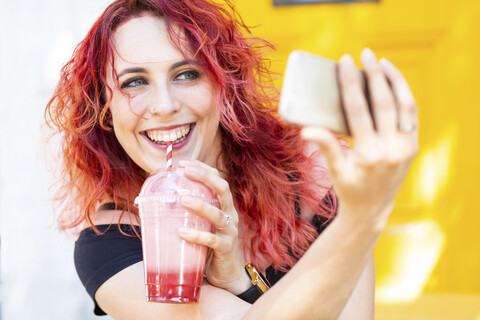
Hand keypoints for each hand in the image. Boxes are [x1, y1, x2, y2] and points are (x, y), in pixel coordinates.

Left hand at [177, 160, 250, 294]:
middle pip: (223, 190)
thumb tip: (158, 201)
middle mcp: (230, 214)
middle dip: (206, 177)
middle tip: (187, 171)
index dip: (204, 169)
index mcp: (224, 206)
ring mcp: (230, 231)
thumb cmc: (210, 246)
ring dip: (200, 205)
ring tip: (183, 200)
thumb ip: (190, 213)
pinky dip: (196, 235)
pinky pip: (212, 240)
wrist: (227, 274)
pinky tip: (181, 232)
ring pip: (218, 214)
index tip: (185, 164)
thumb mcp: (202, 224)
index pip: (218, 180)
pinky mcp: (226, 248)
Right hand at [301, 48, 417, 227]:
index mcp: (368, 155)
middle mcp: (391, 149)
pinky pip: (411, 113)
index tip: (345, 62)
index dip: (350, 84)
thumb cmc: (349, 188)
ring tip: (382, 62)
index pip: (358, 111)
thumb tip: (305, 130)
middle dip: (374, 74)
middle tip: (365, 54)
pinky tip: (393, 82)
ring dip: (395, 80)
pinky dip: (404, 94)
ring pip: (405, 104)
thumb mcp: (335, 171)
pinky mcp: (412, 145)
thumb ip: (325, 147)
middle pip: (384, 102)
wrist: (373, 209)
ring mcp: (405, 147)